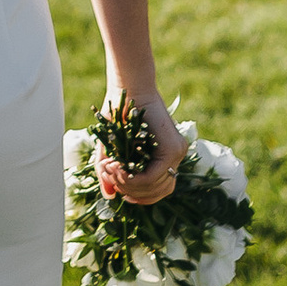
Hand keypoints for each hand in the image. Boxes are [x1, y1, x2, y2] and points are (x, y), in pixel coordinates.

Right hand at [97, 92, 191, 209]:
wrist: (128, 89)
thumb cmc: (119, 115)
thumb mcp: (112, 149)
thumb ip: (111, 173)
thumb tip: (110, 196)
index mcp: (165, 158)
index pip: (159, 191)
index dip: (139, 197)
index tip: (120, 191)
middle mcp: (176, 157)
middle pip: (158, 193)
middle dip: (130, 191)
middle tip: (109, 176)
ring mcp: (177, 153)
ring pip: (154, 187)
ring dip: (128, 184)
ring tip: (110, 170)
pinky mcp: (173, 149)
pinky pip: (152, 177)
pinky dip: (132, 179)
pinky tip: (117, 169)